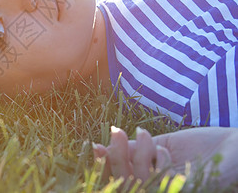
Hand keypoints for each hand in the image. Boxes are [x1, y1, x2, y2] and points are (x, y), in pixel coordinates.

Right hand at [92, 126, 237, 187]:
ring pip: (140, 180)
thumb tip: (104, 145)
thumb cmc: (200, 147)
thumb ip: (137, 150)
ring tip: (145, 133)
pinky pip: (162, 180)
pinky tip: (167, 151)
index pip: (118, 177)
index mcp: (150, 179)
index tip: (93, 145)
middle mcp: (158, 188)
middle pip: (124, 182)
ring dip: (138, 153)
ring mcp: (171, 191)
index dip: (103, 165)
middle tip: (114, 130)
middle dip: (115, 156)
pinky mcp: (187, 191)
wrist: (234, 147)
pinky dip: (160, 161)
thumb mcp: (161, 146)